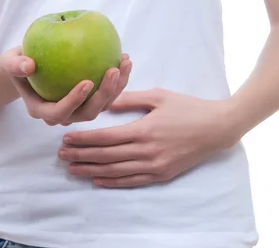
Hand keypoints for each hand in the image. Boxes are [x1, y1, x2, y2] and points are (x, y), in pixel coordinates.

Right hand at [0, 46, 132, 125]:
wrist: (26, 69)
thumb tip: (28, 65)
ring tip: (124, 63)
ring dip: (117, 87)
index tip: (87, 82)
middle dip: (103, 94)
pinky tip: (124, 58)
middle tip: (113, 70)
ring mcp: (78, 109)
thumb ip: (15, 64)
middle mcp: (63, 114)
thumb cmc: (17, 64)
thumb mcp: (10, 62)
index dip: (74, 101)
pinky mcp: (90, 100)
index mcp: (42, 110)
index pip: (59, 112)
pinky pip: (107, 94)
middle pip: (87, 113)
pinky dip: (118, 79)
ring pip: (102, 106)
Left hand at [58, 88, 238, 186]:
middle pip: (106, 156)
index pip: (105, 138)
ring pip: (115, 171)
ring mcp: (154, 166)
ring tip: (72, 169)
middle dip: (81, 156)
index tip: (66, 138)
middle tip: (61, 155)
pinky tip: (98, 180)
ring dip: (91, 171)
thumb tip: (107, 102)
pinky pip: (132, 181)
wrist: (217, 128)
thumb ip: (131, 99)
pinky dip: (113, 182)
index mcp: (144, 130)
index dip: (84, 140)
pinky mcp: (162, 175)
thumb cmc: (189, 108)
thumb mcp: (160, 96)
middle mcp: (146, 152)